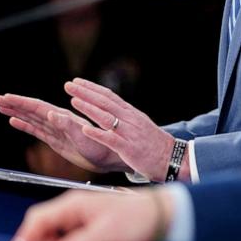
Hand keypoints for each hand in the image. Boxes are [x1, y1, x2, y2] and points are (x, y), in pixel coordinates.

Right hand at [0, 93, 125, 172]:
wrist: (109, 157)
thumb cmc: (100, 146)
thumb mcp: (82, 136)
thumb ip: (67, 125)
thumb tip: (51, 114)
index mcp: (63, 118)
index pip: (38, 107)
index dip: (21, 102)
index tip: (6, 97)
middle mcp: (58, 121)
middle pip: (32, 110)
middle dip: (14, 104)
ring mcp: (56, 130)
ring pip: (32, 118)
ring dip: (17, 112)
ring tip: (1, 106)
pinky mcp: (56, 140)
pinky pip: (37, 131)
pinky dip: (25, 125)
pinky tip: (14, 121)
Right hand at [11, 188, 172, 240]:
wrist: (160, 216)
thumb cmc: (137, 215)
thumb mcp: (106, 231)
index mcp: (73, 204)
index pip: (38, 218)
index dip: (25, 237)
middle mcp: (73, 212)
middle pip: (41, 229)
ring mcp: (79, 223)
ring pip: (52, 239)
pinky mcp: (87, 234)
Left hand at [63, 78, 183, 181]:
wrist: (172, 158)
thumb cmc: (155, 145)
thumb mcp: (141, 125)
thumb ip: (127, 117)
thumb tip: (113, 110)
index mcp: (132, 114)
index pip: (109, 96)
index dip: (92, 88)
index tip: (78, 82)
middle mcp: (130, 120)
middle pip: (104, 102)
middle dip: (85, 92)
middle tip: (69, 85)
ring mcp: (129, 133)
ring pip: (106, 117)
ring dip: (88, 108)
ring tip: (73, 101)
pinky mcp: (128, 148)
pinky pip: (110, 139)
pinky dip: (97, 134)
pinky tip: (85, 129)